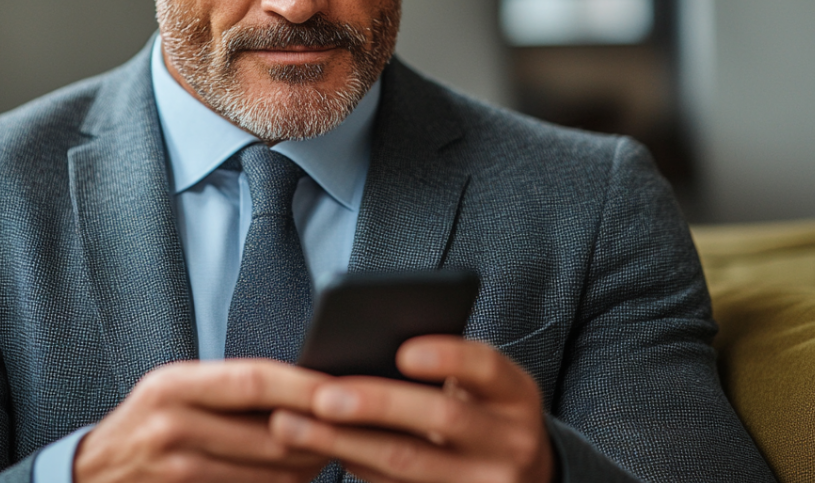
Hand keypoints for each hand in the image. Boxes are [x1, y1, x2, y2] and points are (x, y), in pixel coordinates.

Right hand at [74, 358, 331, 482]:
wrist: (91, 475)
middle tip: (353, 427)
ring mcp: (176, 471)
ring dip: (308, 466)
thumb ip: (227, 387)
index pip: (253, 381)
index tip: (343, 387)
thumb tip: (302, 386)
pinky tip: (297, 476)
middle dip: (319, 433)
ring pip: (269, 473)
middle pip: (269, 433)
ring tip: (332, 451)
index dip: (303, 386)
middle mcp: (172, 425)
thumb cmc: (145, 424)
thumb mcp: (172, 390)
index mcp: (174, 385)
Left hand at [268, 336, 554, 482]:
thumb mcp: (482, 385)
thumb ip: (445, 364)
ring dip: (344, 443)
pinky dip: (354, 467)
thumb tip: (369, 344)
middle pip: (442, 418)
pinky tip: (317, 449)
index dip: (448, 357)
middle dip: (377, 404)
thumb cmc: (483, 410)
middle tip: (322, 396)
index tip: (403, 351)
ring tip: (293, 424)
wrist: (521, 475)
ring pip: (408, 463)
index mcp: (516, 395)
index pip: (487, 367)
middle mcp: (511, 442)